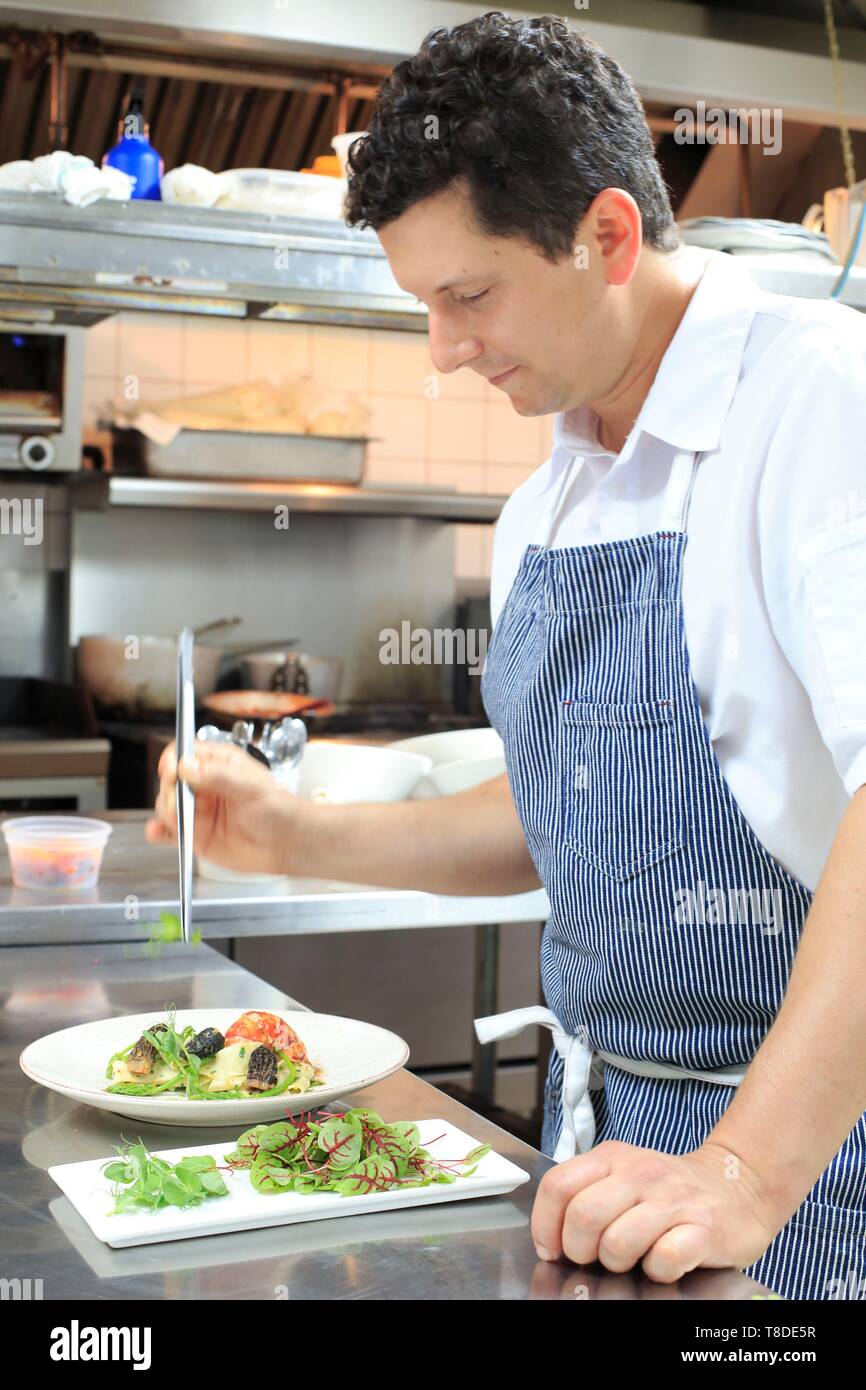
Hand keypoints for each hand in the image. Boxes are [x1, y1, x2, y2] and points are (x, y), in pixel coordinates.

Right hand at [145, 739, 296, 874]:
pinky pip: (169, 831)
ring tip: (177, 820)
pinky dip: (159, 831)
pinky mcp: (195, 834)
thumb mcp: (250, 787)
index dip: (174, 760)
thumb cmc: (278, 809)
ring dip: (165, 812)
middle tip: (179, 803)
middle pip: (171, 780)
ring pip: (167, 805)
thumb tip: (187, 767)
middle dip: (170, 791)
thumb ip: (218, 776)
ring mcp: (199, 810)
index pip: (185, 753)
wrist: (286, 844)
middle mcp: (205, 785)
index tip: (171, 771)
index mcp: (219, 764)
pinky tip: (157, 833)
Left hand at [531, 1139, 784, 1282]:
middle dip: (580, 1250)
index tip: (553, 1248)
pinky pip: (663, 1259)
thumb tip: (551, 1239)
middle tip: (596, 1256)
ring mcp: (673, 1200)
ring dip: (618, 1262)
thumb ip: (588, 1194)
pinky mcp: (703, 1229)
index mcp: (613, 1157)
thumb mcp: (624, 1175)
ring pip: (617, 1243)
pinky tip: (665, 1260)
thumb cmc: (671, 1190)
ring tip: (634, 1256)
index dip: (546, 1225)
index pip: (558, 1186)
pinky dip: (658, 1270)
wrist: (739, 1186)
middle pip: (582, 1217)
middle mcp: (640, 1173)